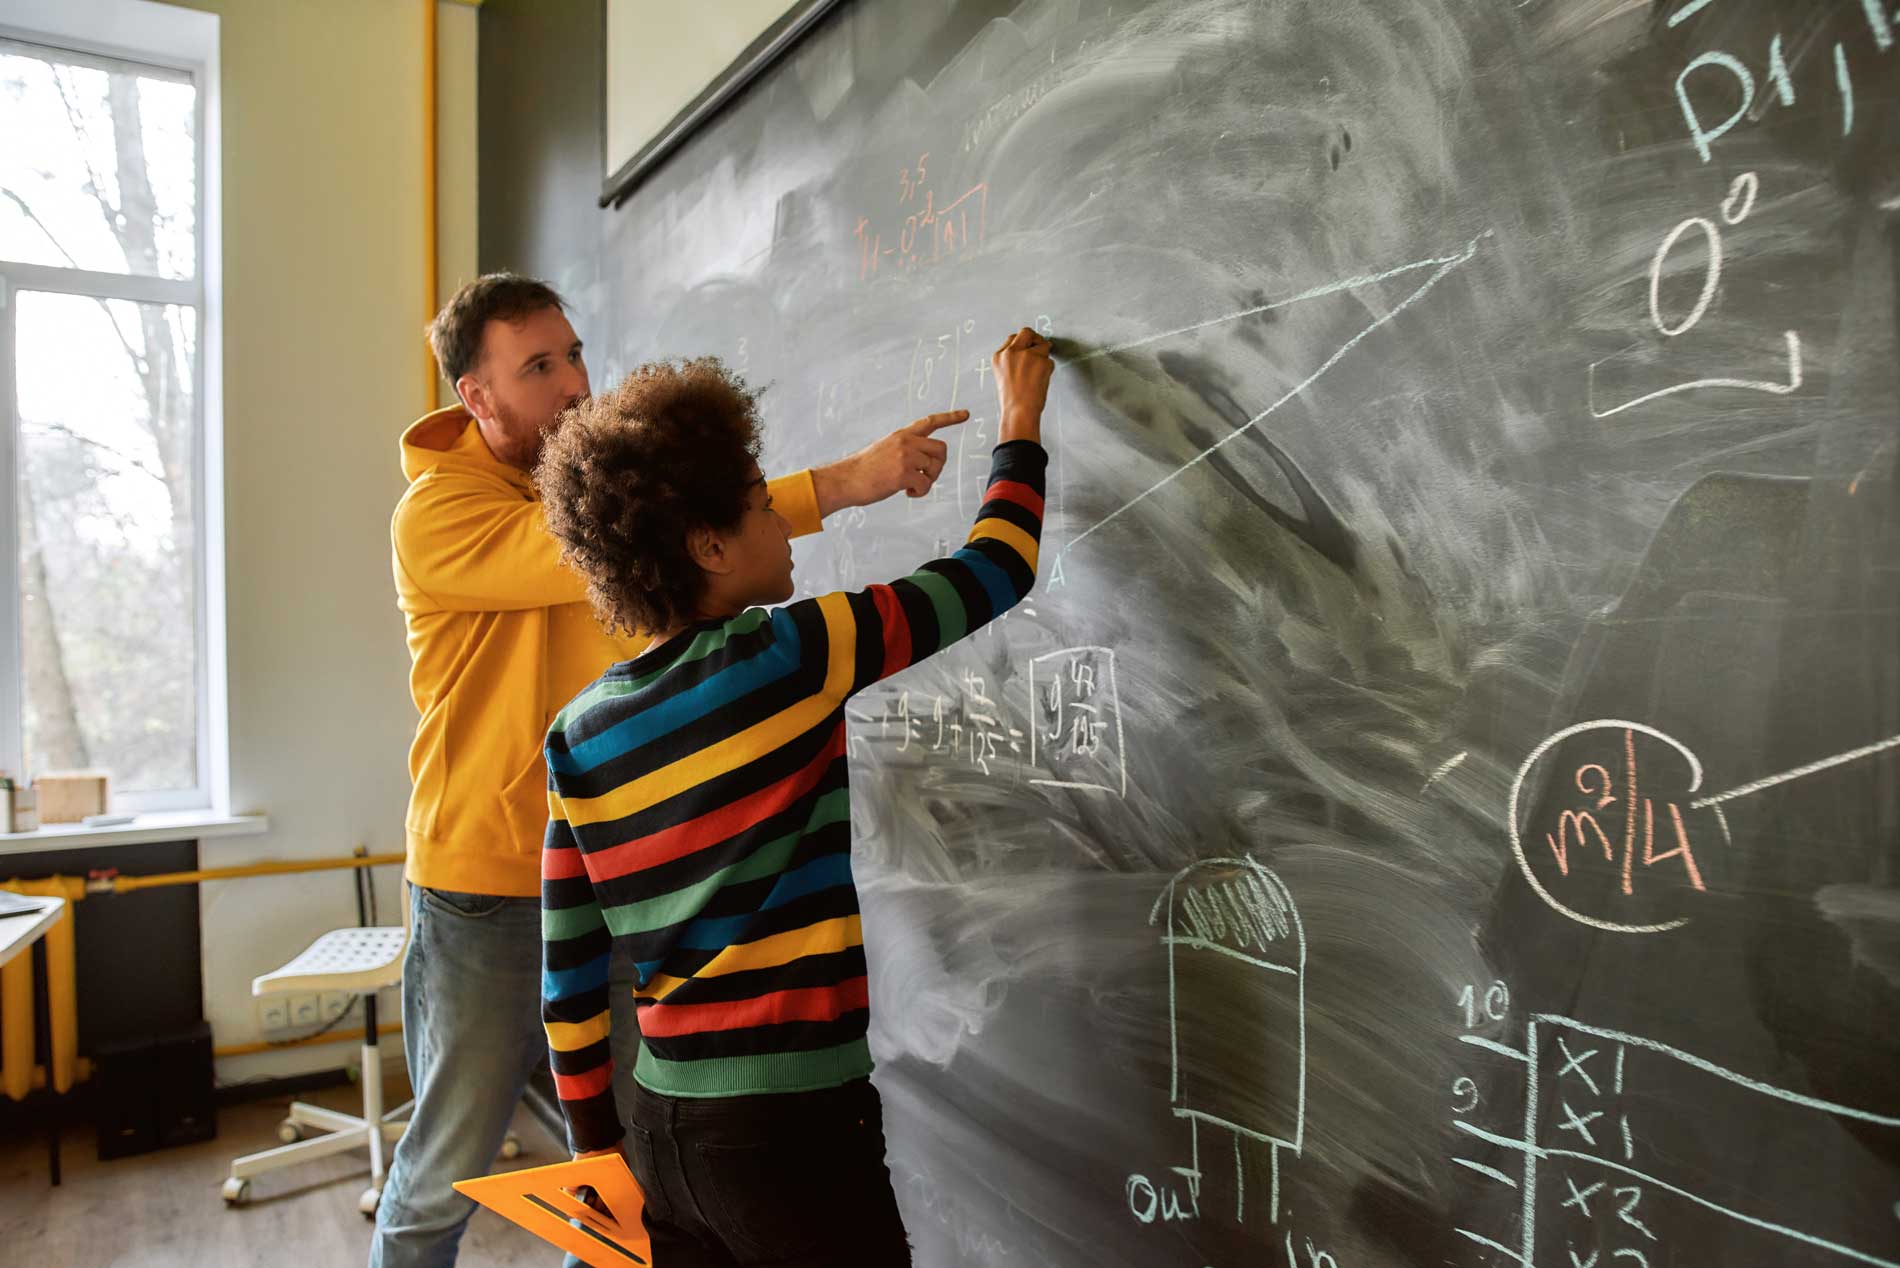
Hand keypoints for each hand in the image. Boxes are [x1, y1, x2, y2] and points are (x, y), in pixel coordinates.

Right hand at [813, 410, 968, 512]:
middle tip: (926, 477)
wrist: (845, 480)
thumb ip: (905, 450)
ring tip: (912, 487)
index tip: (966, 414)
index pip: (930, 421)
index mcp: (901, 435)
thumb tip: (923, 463)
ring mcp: (905, 457)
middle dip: (939, 465)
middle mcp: (905, 442)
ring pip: (935, 468)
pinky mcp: (903, 474)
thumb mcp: (884, 449)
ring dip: (928, 481)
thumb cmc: (863, 470)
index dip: (950, 417)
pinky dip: (920, 493)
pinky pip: (925, 485)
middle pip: (941, 449)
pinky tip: (907, 493)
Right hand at [993, 327, 1053, 444]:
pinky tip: (1041, 381)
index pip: (1012, 338)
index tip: (1029, 350)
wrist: (1019, 412)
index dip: (1023, 344)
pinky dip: (1049, 369)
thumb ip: (1012, 360)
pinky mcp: (1041, 360)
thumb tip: (1029, 350)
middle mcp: (1011, 352)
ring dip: (1045, 355)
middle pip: (1026, 332)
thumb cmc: (1012, 400)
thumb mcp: (1003, 375)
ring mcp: (1027, 355)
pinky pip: (1050, 360)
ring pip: (1043, 344)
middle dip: (1036, 338)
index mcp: (998, 356)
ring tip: (1040, 372)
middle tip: (1041, 348)